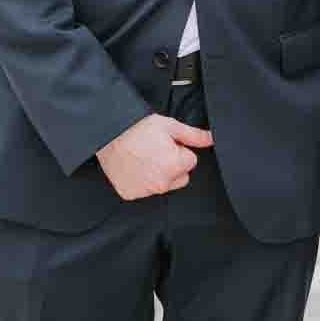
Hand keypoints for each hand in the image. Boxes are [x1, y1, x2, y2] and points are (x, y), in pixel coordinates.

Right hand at [95, 113, 213, 200]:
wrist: (107, 135)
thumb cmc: (138, 128)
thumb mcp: (170, 126)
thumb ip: (194, 136)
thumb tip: (212, 139)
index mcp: (175, 166)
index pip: (191, 161)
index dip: (180, 150)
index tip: (167, 143)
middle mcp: (162, 184)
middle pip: (180, 177)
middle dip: (173, 165)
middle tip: (156, 150)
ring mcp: (145, 191)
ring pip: (163, 184)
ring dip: (158, 174)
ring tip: (144, 157)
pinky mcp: (131, 194)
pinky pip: (145, 190)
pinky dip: (142, 181)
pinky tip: (134, 167)